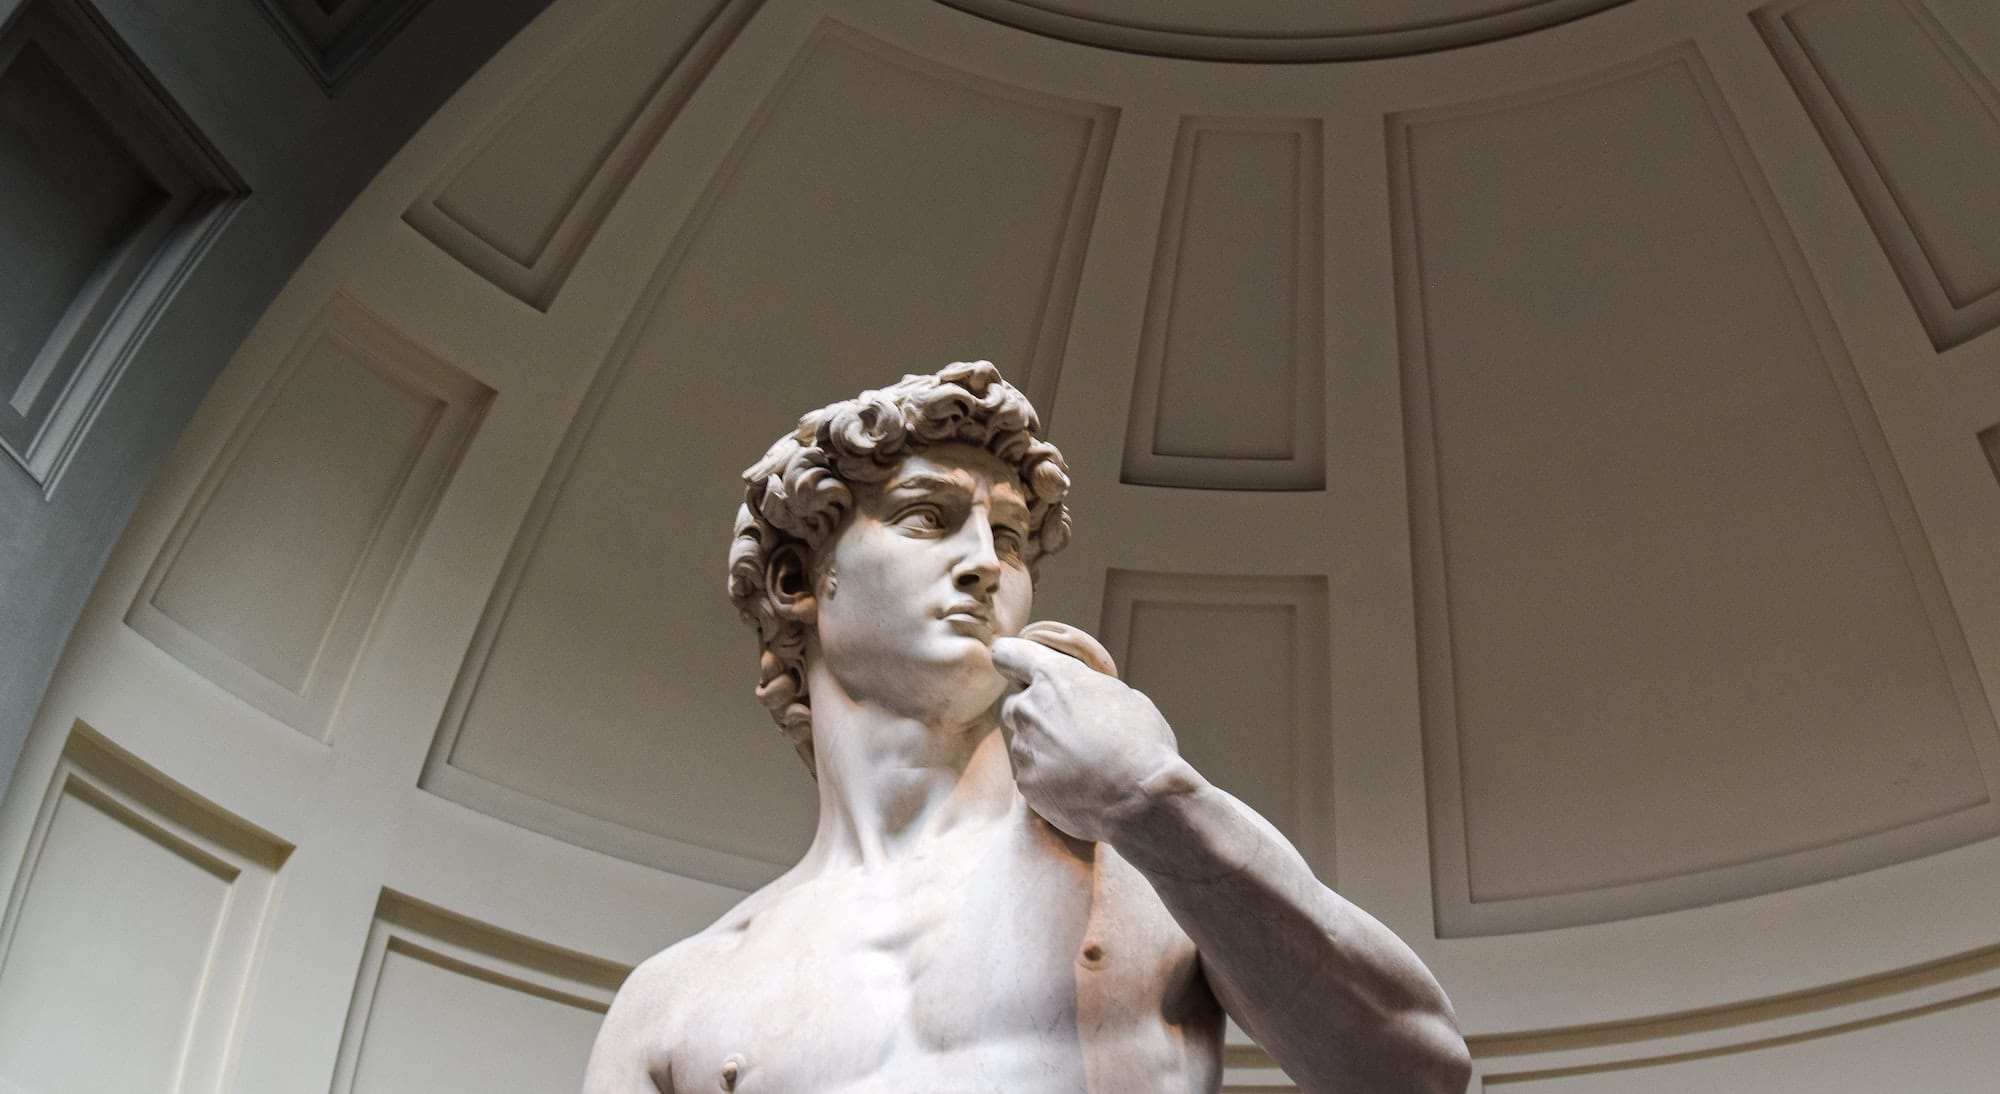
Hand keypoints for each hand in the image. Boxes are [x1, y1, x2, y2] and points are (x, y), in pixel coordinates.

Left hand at [990, 631, 1182, 843]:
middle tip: (1070, 729)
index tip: (1022, 670)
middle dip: (1036, 712)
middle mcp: (1029, 708)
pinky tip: (1078, 785)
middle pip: (1016, 703)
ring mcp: (1024, 748)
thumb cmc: (1142, 744)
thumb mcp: (1126, 698)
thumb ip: (1093, 691)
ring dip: (1044, 747)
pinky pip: (1031, 773)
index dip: (1014, 660)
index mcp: (1054, 677)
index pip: (1008, 653)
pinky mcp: (1025, 783)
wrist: (1141, 800)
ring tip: (1082, 763)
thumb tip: (1090, 697)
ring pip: (1024, 740)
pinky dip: (1048, 777)